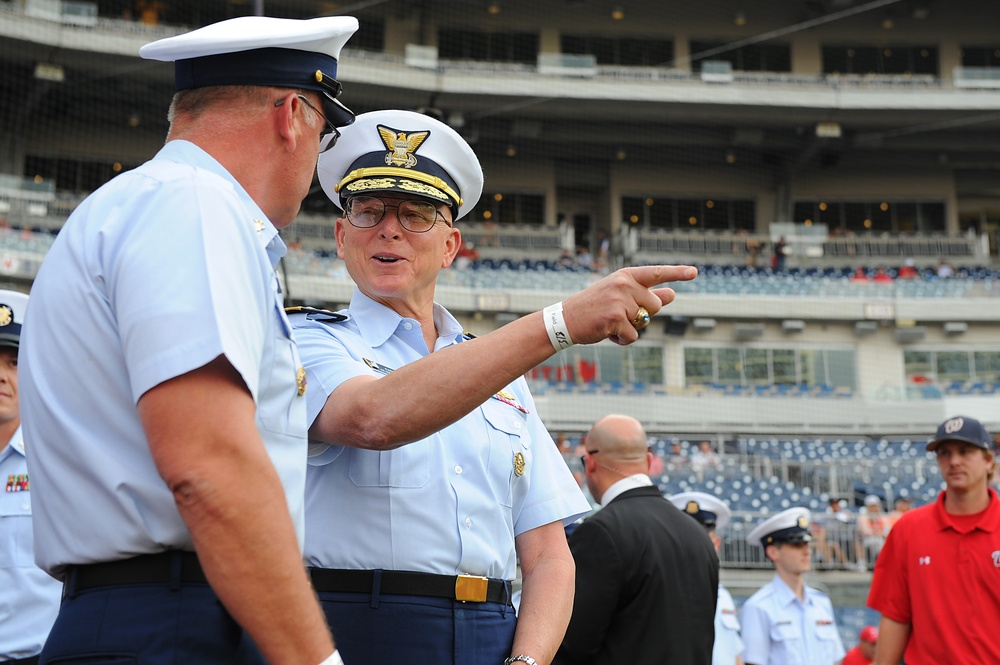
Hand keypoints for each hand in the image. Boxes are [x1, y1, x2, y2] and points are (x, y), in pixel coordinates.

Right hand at [560, 265, 696, 345]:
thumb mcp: (619, 295)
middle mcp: (624, 285)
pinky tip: (607, 333)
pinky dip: (623, 340)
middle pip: (655, 305)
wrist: (565, 320)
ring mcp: (620, 301)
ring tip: (610, 323)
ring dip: (631, 328)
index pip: (656, 273)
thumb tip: (673, 294)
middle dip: (643, 315)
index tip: (695, 272)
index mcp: (626, 276)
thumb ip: (646, 294)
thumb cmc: (593, 307)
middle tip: (618, 314)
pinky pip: (634, 336)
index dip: (677, 273)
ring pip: (644, 322)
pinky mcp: (616, 319)